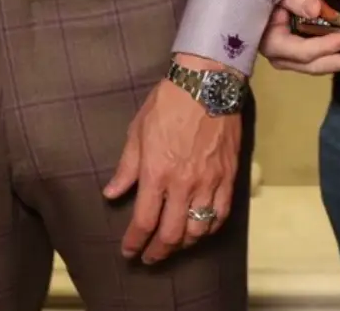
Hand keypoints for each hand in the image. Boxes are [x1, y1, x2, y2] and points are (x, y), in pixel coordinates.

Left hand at [102, 57, 240, 264]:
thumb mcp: (138, 131)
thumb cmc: (168, 102)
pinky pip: (221, 214)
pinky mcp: (229, 176)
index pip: (144, 221)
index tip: (128, 251)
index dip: (134, 242)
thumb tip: (111, 194)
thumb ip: (126, 168)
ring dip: (184, 244)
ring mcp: (209, 181)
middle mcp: (183, 183)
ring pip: (198, 229)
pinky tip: (201, 229)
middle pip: (172, 234)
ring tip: (174, 245)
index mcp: (157, 172)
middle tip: (149, 257)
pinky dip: (210, 228)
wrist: (208, 82)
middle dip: (158, 252)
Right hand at [259, 0, 339, 74]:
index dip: (326, 46)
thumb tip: (317, 10)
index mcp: (272, 42)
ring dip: (337, 62)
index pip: (303, 51)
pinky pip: (313, 57)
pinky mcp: (291, 50)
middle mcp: (279, 55)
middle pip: (312, 64)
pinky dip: (330, 55)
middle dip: (339, 63)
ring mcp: (285, 55)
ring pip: (314, 64)